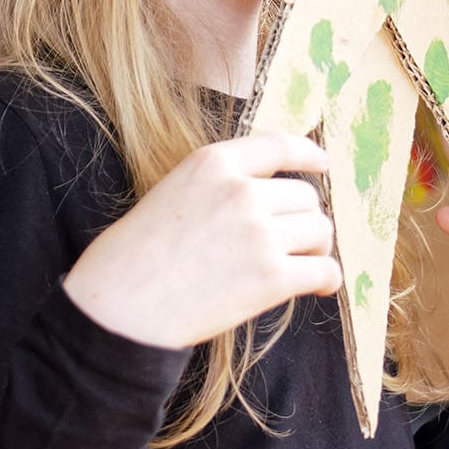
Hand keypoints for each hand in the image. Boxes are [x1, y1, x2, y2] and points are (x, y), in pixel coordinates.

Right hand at [62, 134, 339, 348]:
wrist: (122, 302)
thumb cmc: (136, 253)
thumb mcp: (173, 192)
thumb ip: (219, 185)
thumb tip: (273, 199)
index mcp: (212, 162)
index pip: (278, 146)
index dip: (308, 154)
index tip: (322, 165)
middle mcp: (240, 191)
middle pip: (306, 196)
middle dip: (303, 219)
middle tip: (290, 243)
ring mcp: (258, 233)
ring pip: (320, 231)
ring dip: (315, 248)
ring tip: (297, 265)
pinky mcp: (271, 277)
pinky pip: (325, 270)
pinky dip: (326, 279)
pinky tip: (316, 288)